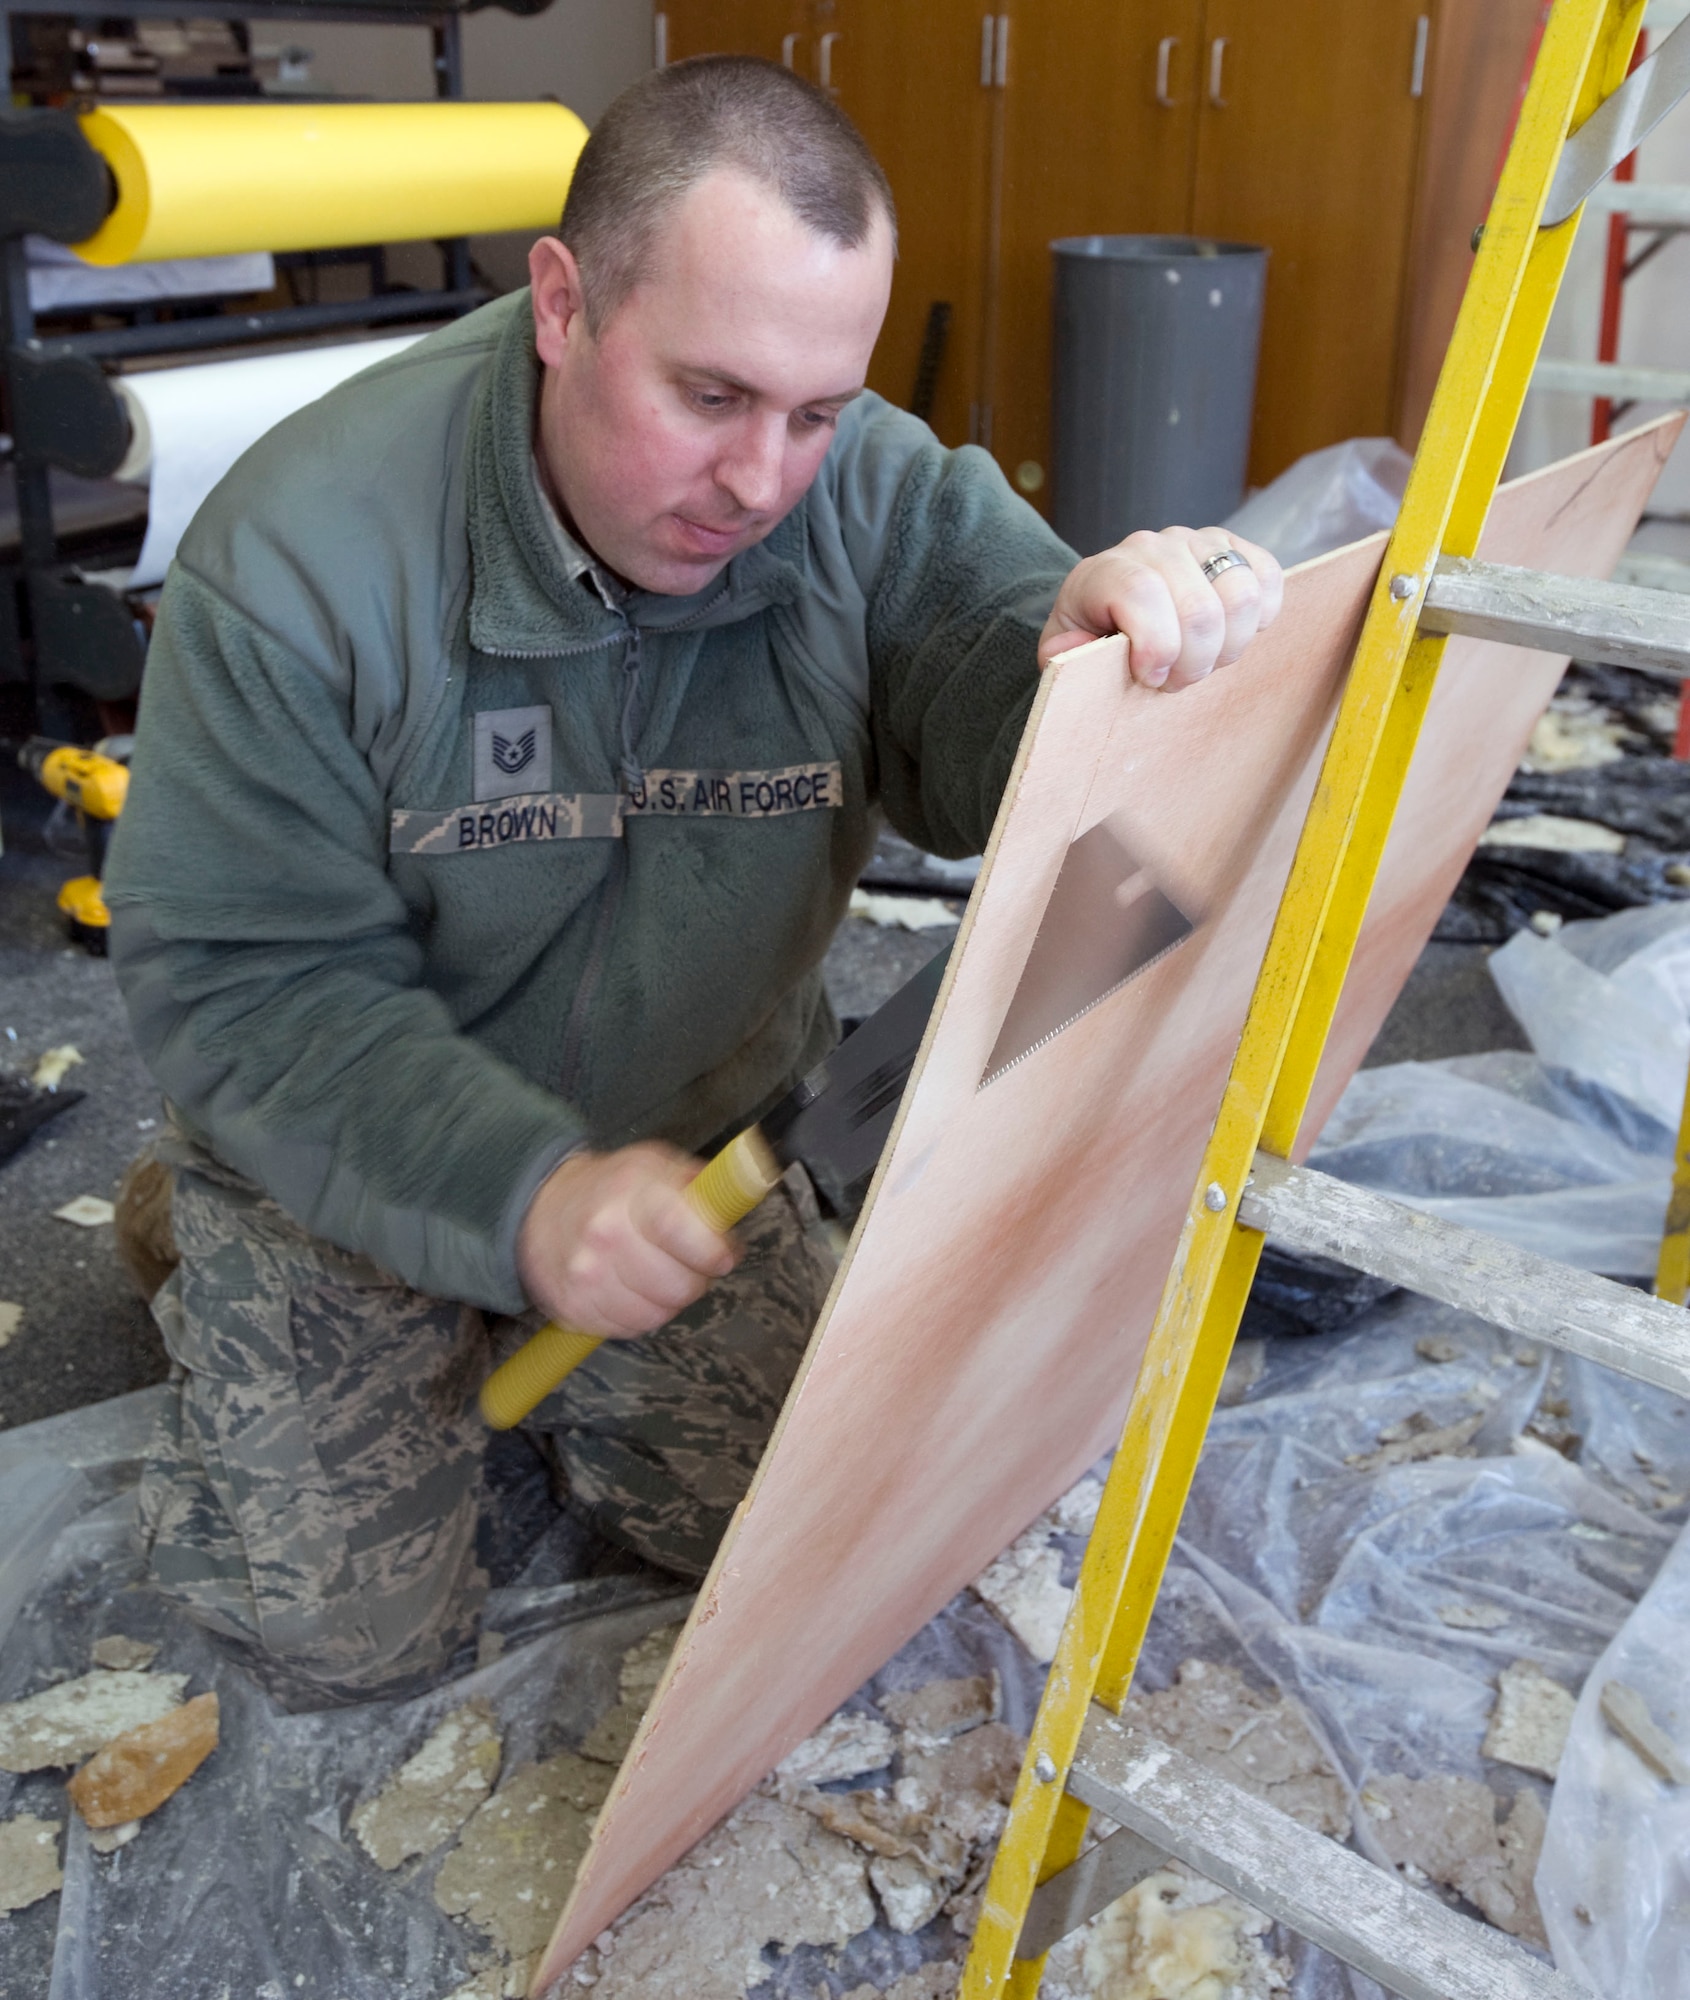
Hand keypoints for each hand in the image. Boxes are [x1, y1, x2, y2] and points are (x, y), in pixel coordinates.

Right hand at [516, 1143, 737, 1338]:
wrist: (540, 1206)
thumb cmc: (613, 1186)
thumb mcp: (656, 1166)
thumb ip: (701, 1188)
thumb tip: (733, 1216)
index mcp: (631, 1190)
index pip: (682, 1229)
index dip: (712, 1251)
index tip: (721, 1257)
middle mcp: (605, 1234)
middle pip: (678, 1286)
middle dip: (695, 1279)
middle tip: (687, 1264)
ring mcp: (586, 1276)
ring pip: (657, 1315)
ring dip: (667, 1301)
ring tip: (656, 1275)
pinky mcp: (573, 1308)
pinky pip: (629, 1329)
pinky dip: (639, 1315)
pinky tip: (631, 1289)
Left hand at [1039, 526, 1283, 688]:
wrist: (1116, 609)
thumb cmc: (1094, 637)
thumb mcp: (1063, 653)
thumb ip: (1065, 655)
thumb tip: (1075, 650)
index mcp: (1106, 570)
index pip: (1143, 594)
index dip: (1156, 647)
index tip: (1149, 677)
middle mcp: (1154, 546)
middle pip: (1200, 610)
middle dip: (1194, 662)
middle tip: (1175, 680)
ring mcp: (1199, 541)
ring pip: (1241, 597)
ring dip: (1228, 646)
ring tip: (1201, 660)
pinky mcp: (1237, 548)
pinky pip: (1268, 578)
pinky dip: (1260, 618)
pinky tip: (1229, 635)